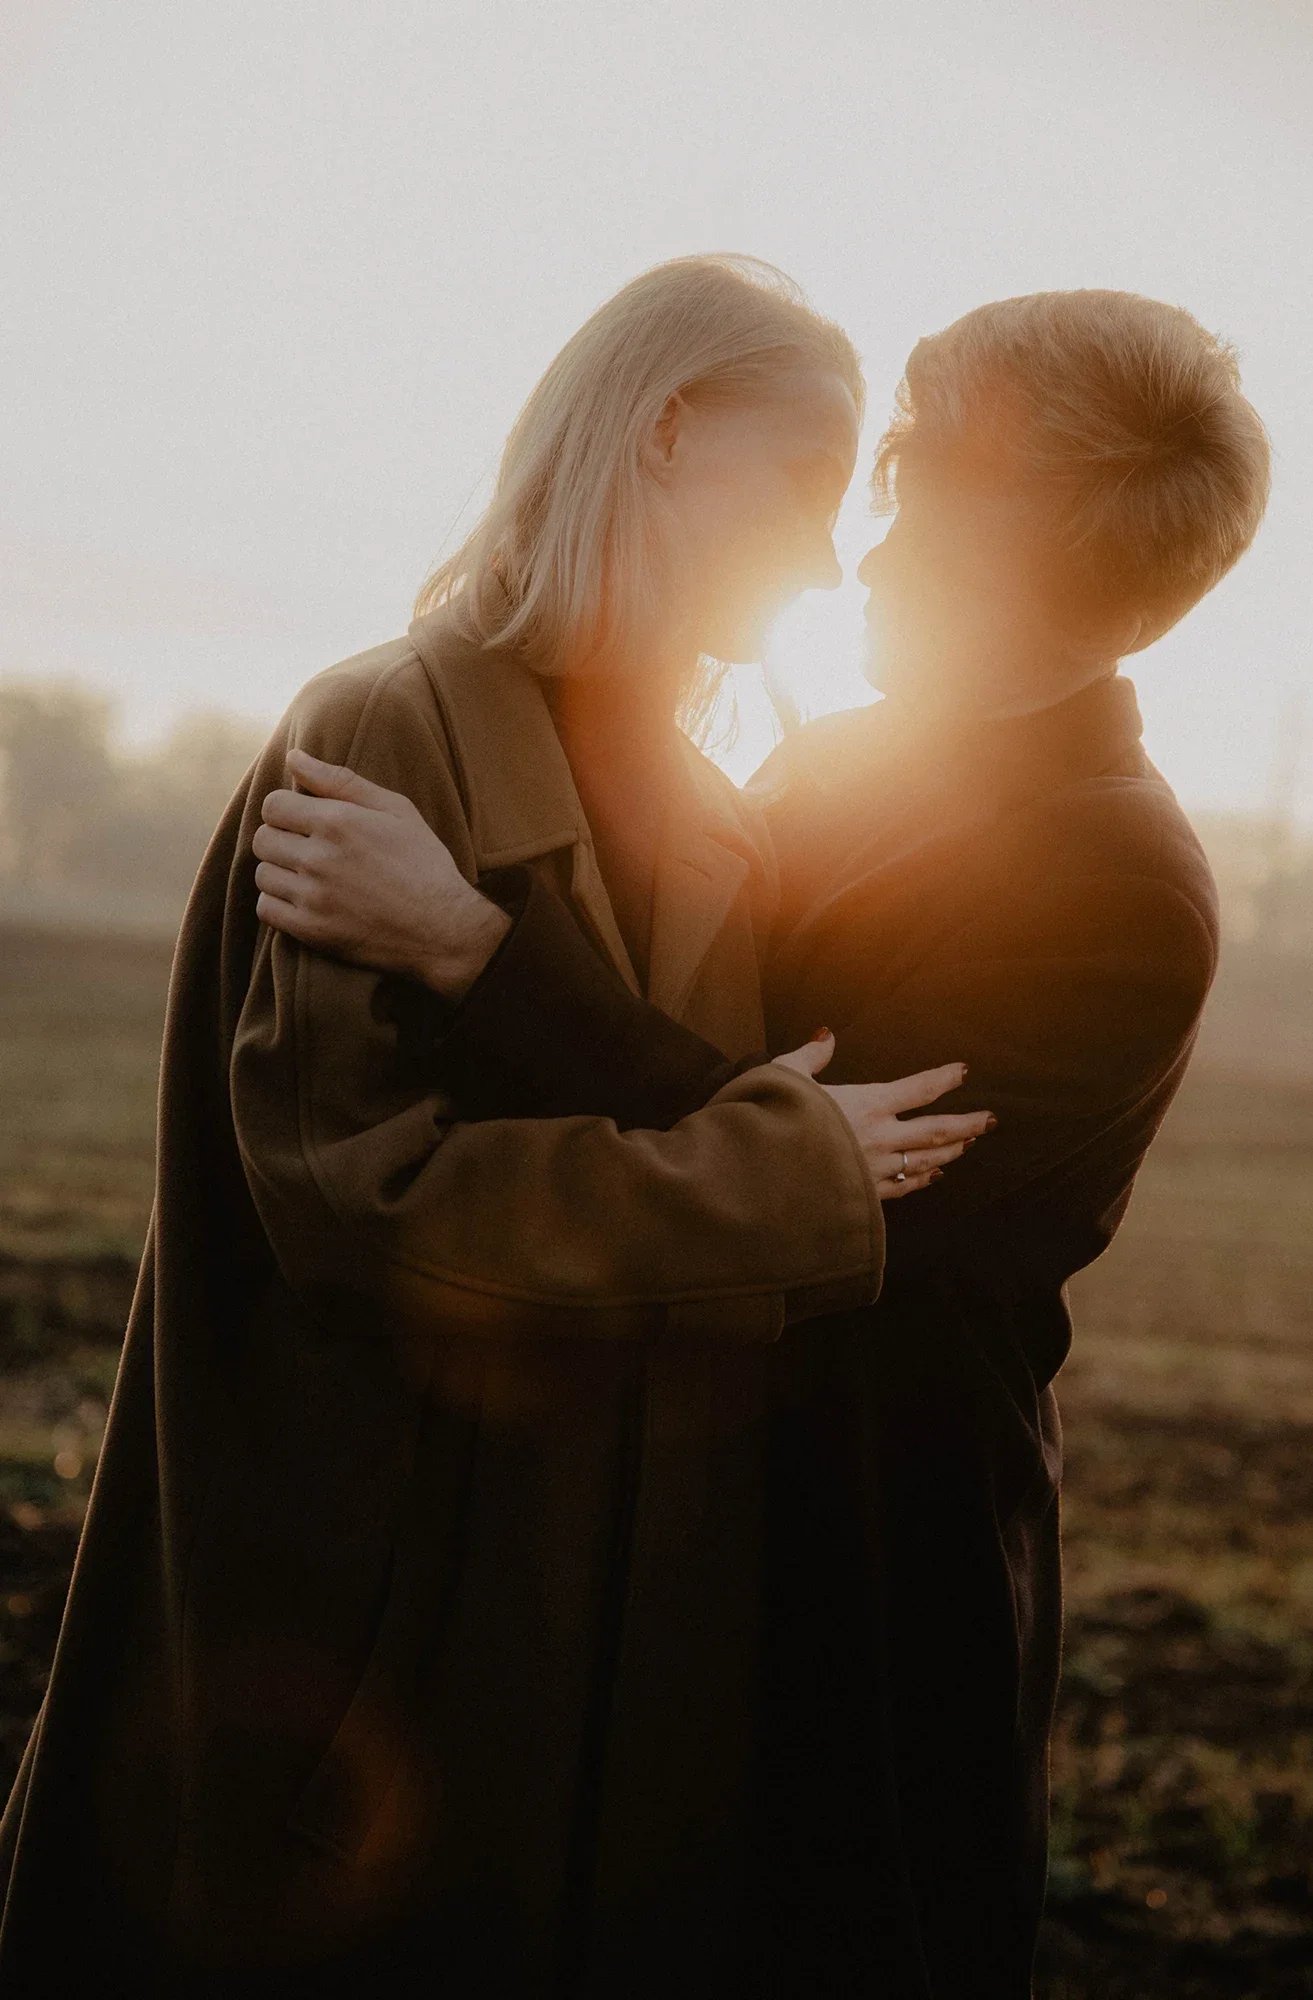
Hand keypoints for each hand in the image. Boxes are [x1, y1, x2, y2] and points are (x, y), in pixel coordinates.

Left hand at [253, 749, 509, 995]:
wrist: (443, 929)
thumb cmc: (424, 863)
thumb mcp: (396, 810)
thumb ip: (340, 780)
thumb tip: (293, 756)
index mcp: (338, 822)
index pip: (273, 805)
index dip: (286, 810)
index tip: (305, 821)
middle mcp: (319, 858)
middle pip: (263, 839)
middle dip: (281, 839)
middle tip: (309, 849)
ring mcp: (313, 897)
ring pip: (263, 875)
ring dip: (281, 872)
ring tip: (310, 876)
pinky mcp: (311, 930)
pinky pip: (266, 910)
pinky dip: (278, 903)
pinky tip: (305, 900)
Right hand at [774, 1032, 993, 1198]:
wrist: (757, 1175)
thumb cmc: (770, 1118)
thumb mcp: (785, 1076)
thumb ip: (811, 1057)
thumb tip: (828, 1036)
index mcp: (867, 1103)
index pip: (919, 1088)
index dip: (945, 1078)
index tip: (964, 1071)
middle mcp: (880, 1137)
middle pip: (938, 1131)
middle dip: (969, 1124)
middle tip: (992, 1120)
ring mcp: (875, 1170)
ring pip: (926, 1161)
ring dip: (951, 1152)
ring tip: (968, 1145)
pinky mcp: (864, 1196)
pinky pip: (904, 1188)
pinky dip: (922, 1180)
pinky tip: (932, 1177)